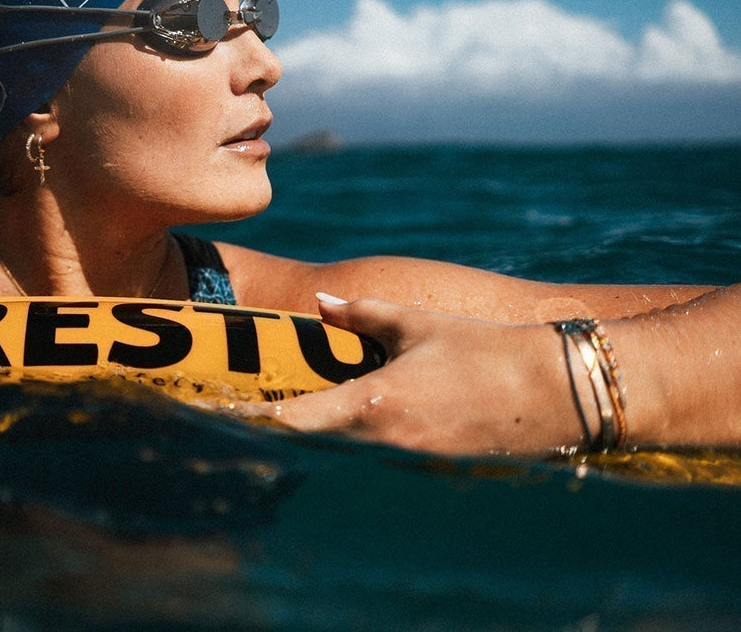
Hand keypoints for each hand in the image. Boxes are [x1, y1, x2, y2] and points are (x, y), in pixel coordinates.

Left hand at [244, 295, 583, 454]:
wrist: (559, 392)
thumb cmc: (486, 349)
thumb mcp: (419, 325)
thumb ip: (362, 314)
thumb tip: (320, 302)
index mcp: (372, 402)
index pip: (292, 421)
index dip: (250, 421)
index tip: (215, 416)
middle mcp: (383, 440)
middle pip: (311, 445)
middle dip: (277, 433)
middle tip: (238, 417)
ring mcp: (408, 462)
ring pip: (343, 455)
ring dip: (317, 440)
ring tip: (282, 422)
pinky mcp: (431, 471)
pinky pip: (378, 461)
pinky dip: (356, 448)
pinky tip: (349, 430)